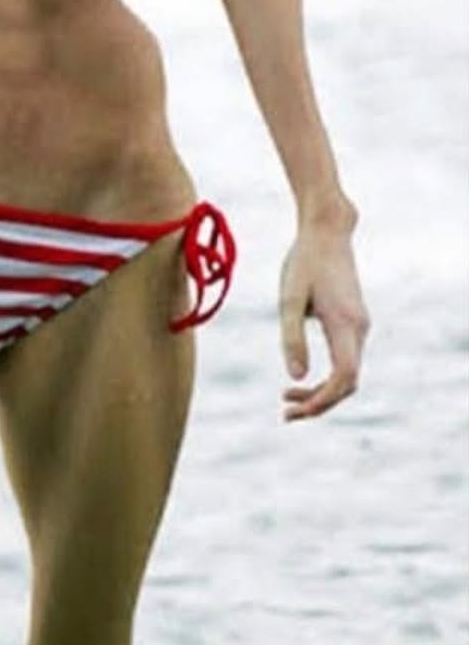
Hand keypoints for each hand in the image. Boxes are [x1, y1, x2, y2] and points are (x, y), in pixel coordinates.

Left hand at [278, 217, 368, 420]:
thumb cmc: (303, 262)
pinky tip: (301, 377)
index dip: (322, 400)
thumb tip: (296, 376)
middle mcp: (359, 329)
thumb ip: (291, 337)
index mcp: (345, 324)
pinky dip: (326, 377)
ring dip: (321, 391)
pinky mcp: (354, 322)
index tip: (293, 410)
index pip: (344, 377)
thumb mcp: (289, 298)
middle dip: (319, 402)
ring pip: (347, 374)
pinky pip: (345, 361)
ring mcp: (359, 326)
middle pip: (348, 383)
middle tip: (285, 412)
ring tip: (286, 398)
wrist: (327, 232)